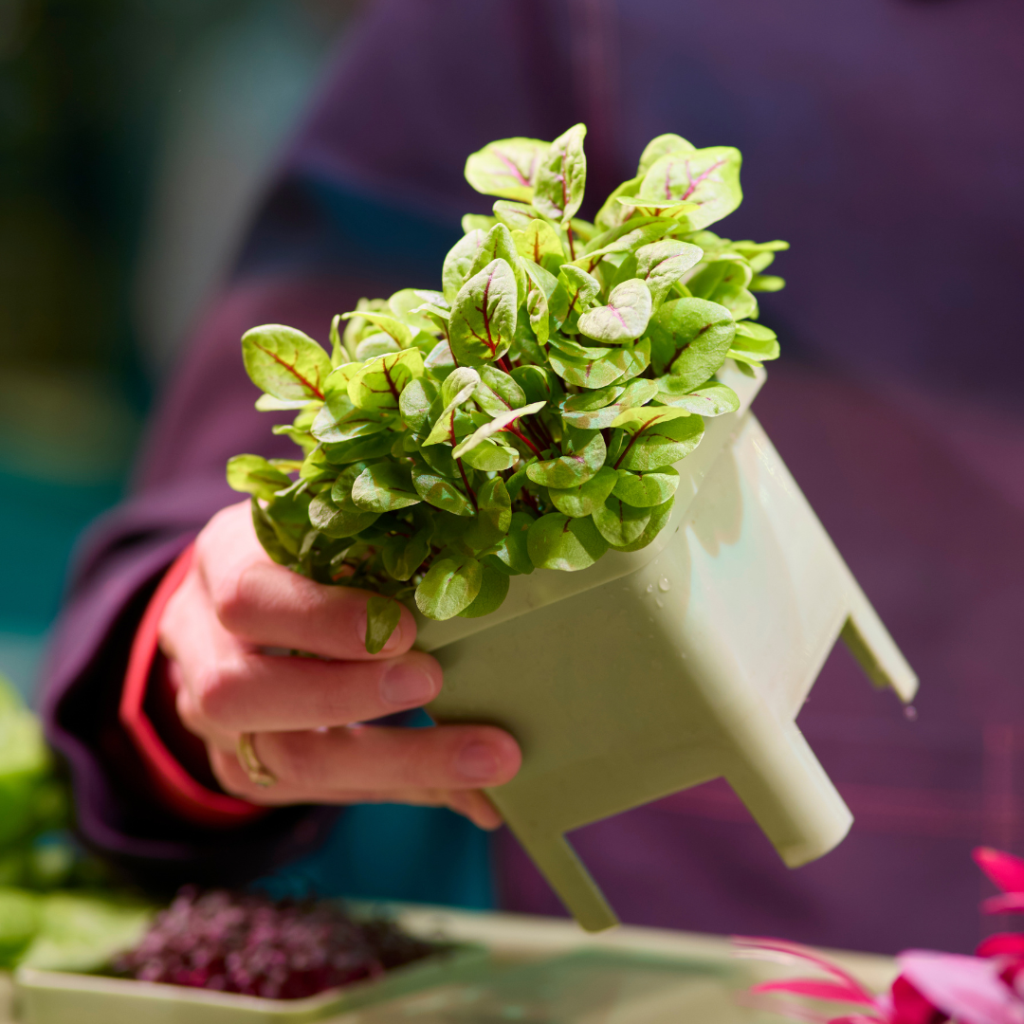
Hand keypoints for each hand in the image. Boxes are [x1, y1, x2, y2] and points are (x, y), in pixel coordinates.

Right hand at [157, 501, 520, 827]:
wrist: (235, 608)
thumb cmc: (305, 555)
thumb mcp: (326, 530)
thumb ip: (382, 554)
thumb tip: (488, 590)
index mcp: (222, 564)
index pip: (248, 598)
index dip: (321, 620)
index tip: (404, 630)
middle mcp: (201, 647)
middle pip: (244, 692)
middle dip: (348, 696)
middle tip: (435, 683)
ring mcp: (212, 720)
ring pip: (285, 760)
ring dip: (396, 763)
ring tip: (484, 759)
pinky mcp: (243, 768)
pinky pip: (319, 792)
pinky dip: (402, 787)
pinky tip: (469, 791)